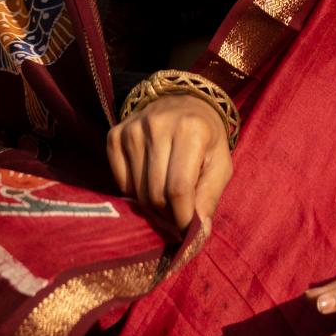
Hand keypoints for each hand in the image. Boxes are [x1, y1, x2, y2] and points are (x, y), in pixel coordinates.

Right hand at [105, 94, 231, 238]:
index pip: (178, 189)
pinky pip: (121, 182)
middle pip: (155, 193)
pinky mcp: (115, 135)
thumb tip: (199, 233)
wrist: (184, 102)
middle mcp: (158, 125)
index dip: (182, 217)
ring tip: (166, 194)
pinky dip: (135, 191)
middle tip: (179, 210)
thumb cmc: (207, 138)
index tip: (187, 230)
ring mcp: (133, 129)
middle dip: (168, 212)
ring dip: (152, 203)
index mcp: (191, 130)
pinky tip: (149, 179)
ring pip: (137, 192)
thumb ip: (210, 197)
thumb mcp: (220, 164)